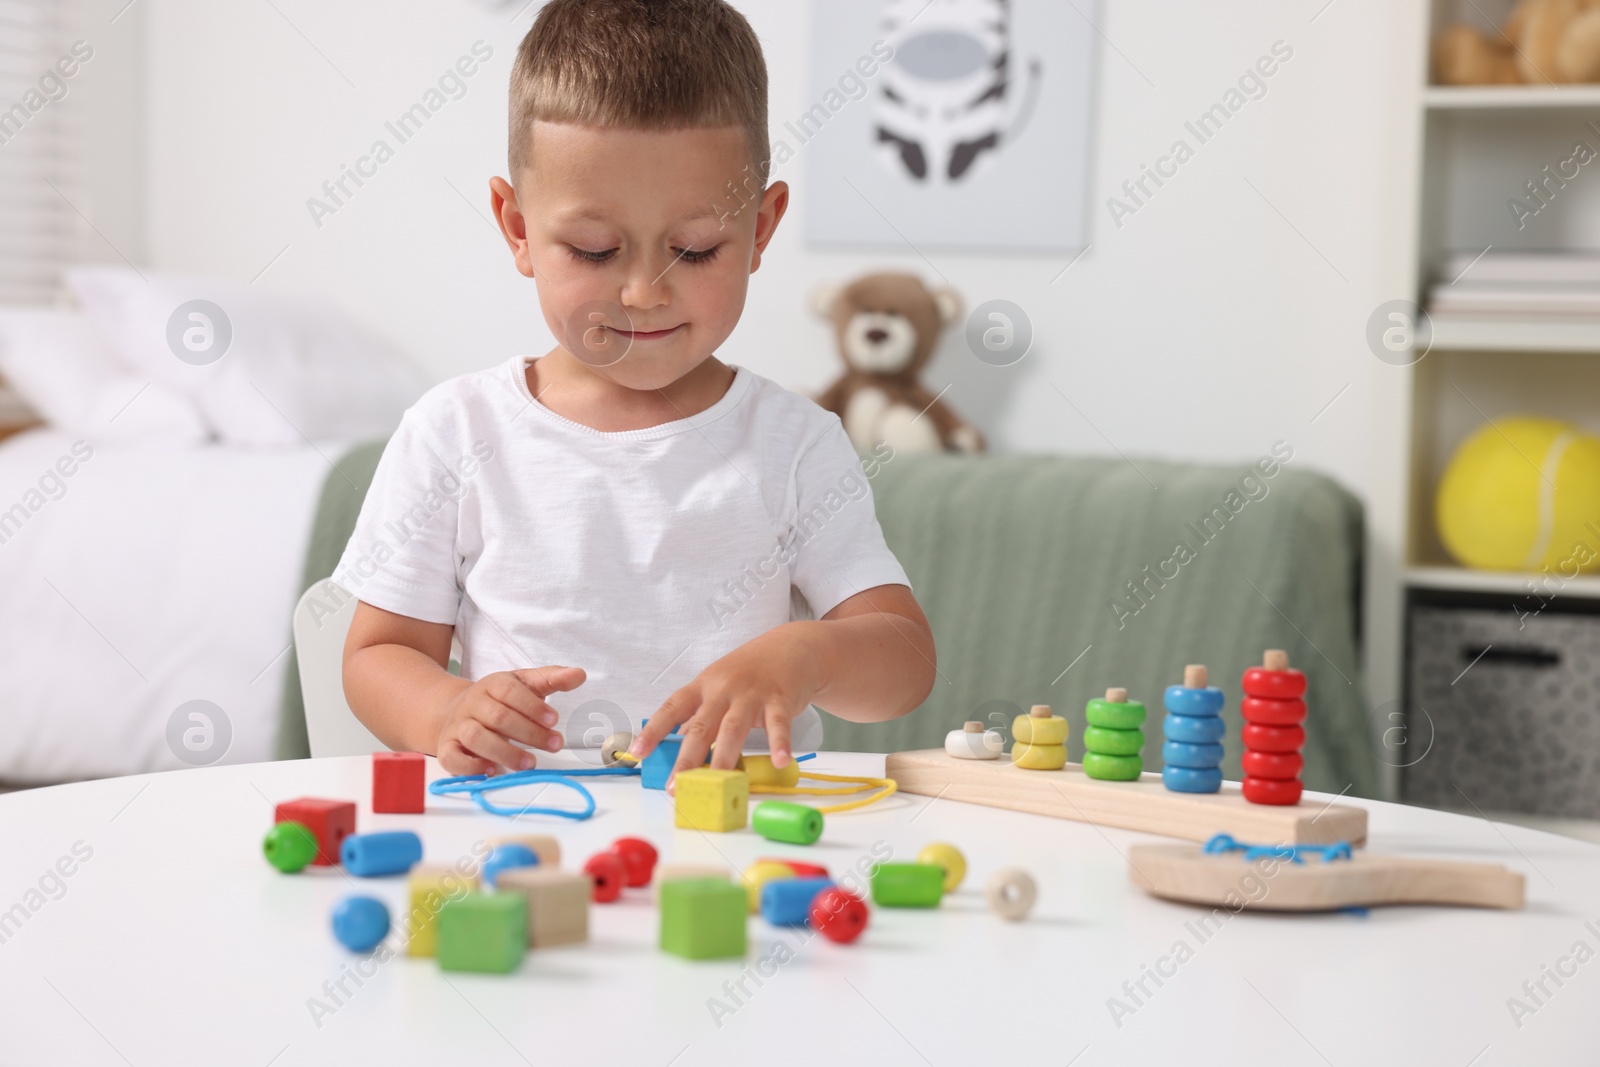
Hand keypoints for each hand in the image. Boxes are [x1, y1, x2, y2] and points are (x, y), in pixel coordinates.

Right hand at [435, 665, 584, 775]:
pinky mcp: (447, 748)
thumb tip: (579, 674)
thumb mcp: (523, 684)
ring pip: (476, 737)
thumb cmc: (497, 699)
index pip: (511, 693)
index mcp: (492, 685)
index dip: (533, 707)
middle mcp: (473, 704)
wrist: (453, 710)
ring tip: (530, 763)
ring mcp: (458, 726)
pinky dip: (471, 767)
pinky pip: (452, 758)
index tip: (554, 720)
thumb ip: (551, 679)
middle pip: (498, 717)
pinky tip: (493, 771)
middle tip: (555, 744)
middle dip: (529, 733)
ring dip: (505, 752)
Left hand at [629, 627, 818, 787]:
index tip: (637, 752)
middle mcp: (724, 688)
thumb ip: (700, 714)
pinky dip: (780, 744)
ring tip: (718, 783)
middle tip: (677, 785)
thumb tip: (677, 743)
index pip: (672, 708)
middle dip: (687, 758)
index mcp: (703, 686)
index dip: (654, 730)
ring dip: (724, 757)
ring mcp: (752, 693)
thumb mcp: (718, 686)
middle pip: (701, 725)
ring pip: (734, 727)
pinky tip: (780, 762)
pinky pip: (779, 724)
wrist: (791, 647)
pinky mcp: (780, 699)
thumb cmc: (750, 672)